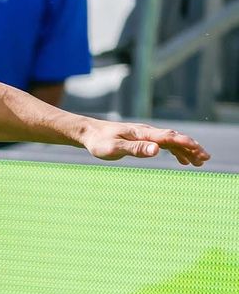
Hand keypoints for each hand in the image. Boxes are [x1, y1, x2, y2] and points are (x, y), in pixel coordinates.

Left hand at [80, 120, 209, 165]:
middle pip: (175, 138)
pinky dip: (176, 151)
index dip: (186, 144)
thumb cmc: (99, 142)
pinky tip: (182, 160)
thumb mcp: (114, 149)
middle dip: (191, 147)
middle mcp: (147, 132)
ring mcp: (145, 135)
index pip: (169, 137)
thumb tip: (157, 150)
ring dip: (186, 150)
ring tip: (199, 161)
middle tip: (205, 158)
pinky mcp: (141, 139)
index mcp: (142, 134)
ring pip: (171, 141)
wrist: (88, 133)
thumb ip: (135, 149)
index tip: (199, 151)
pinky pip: (164, 144)